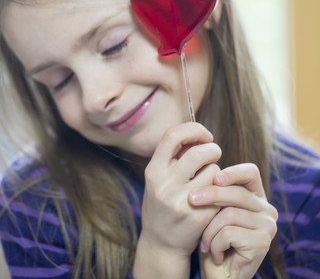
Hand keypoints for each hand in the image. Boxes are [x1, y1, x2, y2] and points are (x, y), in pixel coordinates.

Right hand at [140, 122, 221, 255]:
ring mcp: (181, 202)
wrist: (160, 245)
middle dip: (212, 149)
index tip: (205, 136)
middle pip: (198, 152)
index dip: (193, 130)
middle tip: (214, 155)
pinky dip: (221, 190)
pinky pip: (220, 192)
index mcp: (153, 171)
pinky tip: (214, 196)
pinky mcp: (197, 217)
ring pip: (213, 171)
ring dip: (217, 172)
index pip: (172, 136)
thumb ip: (174, 157)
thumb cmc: (163, 204)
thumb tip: (197, 134)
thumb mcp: (158, 179)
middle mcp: (164, 185)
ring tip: (210, 180)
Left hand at [189, 163, 277, 278]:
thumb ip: (217, 194)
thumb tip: (205, 173)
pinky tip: (215, 254)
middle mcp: (267, 209)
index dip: (233, 172)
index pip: (251, 172)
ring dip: (210, 230)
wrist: (219, 276)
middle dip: (211, 195)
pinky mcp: (262, 243)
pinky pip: (229, 233)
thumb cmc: (213, 241)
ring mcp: (267, 226)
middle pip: (237, 192)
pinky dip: (215, 243)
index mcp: (257, 197)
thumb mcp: (214, 211)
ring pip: (230, 214)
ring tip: (205, 243)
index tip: (214, 177)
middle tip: (192, 199)